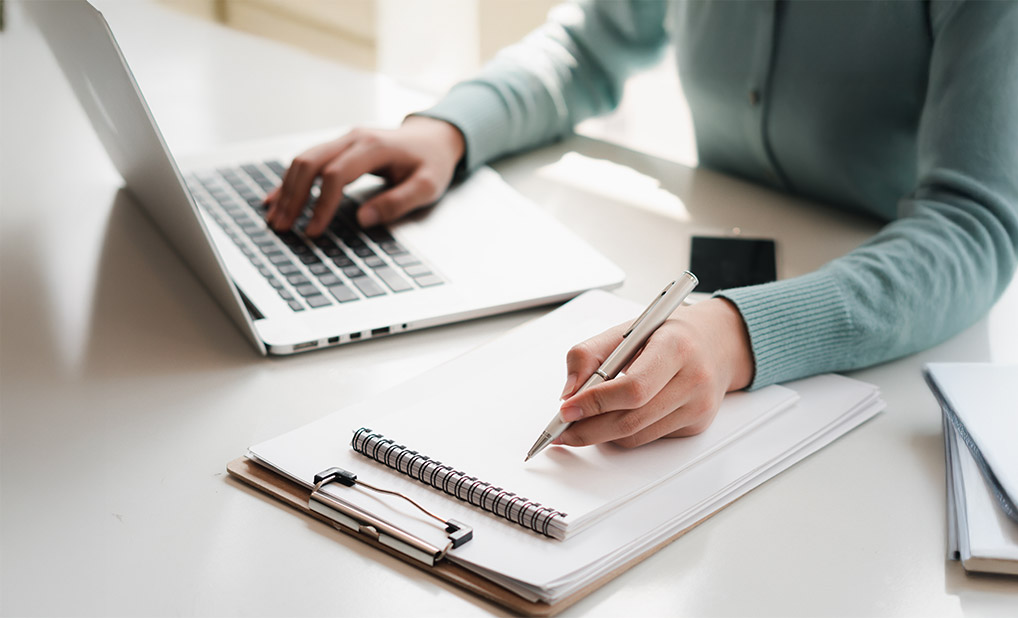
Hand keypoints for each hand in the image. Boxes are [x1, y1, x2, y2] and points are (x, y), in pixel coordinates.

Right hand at [264, 116, 465, 235]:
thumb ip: (397, 202)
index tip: (312, 231)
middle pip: (311, 163)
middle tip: (281, 227)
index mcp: (374, 147)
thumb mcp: (427, 186)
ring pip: (303, 160)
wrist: (434, 136)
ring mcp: (344, 140)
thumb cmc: (432, 162)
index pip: (336, 175)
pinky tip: (275, 199)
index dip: (322, 205)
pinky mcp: (339, 147)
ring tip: (275, 219)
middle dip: (293, 197)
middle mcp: (353, 138)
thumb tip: (364, 219)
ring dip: (286, 190)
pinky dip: (290, 181)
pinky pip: (308, 161)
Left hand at [555, 298, 753, 447]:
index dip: (595, 402)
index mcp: (676, 347)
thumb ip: (588, 355)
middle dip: (589, 428)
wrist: (716, 343)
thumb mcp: (627, 330)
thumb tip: (568, 393)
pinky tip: (613, 419)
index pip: (632, 388)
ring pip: (636, 436)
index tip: (566, 409)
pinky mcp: (696, 425)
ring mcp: (698, 407)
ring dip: (601, 434)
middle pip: (631, 419)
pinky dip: (623, 433)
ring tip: (581, 423)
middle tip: (561, 430)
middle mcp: (694, 379)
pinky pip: (648, 438)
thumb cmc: (667, 335)